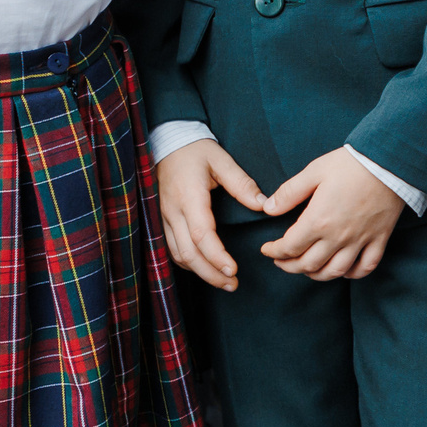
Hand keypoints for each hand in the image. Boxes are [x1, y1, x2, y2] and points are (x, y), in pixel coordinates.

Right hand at [156, 138, 265, 290]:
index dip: (216, 256)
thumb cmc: (196, 150)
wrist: (168, 141)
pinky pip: (171, 248)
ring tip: (223, 282)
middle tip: (233, 285)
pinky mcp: (162, 220)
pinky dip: (188, 263)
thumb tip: (264, 204)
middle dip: (210, 273)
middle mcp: (173, 211)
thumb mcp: (221, 159)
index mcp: (189, 197)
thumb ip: (242, 183)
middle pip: (188, 253)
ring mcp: (164, 217)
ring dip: (199, 272)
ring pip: (177, 255)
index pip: (201, 235)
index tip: (233, 270)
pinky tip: (204, 268)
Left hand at [261, 147, 404, 279]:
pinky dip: (352, 274)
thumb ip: (289, 192)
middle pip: (308, 265)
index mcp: (318, 220)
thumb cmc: (351, 163)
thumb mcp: (314, 171)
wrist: (390, 161)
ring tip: (307, 269)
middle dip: (289, 266)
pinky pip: (365, 267)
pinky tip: (343, 270)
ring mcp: (360, 240)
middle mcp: (338, 236)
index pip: (289, 247)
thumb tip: (268, 208)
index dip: (274, 251)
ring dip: (316, 274)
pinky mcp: (378, 239)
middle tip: (281, 261)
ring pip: (334, 272)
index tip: (267, 249)